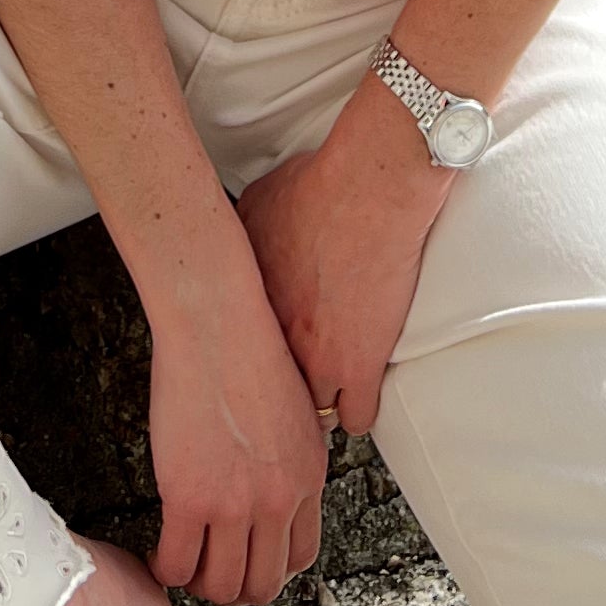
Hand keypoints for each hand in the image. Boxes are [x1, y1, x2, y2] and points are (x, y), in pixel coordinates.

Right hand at [143, 255, 329, 605]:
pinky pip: (177, 563)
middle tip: (210, 574)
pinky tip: (156, 555)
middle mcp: (279, 500)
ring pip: (221, 585)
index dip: (270, 569)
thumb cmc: (247, 348)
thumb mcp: (296, 409)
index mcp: (308, 478)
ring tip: (182, 566)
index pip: (300, 556)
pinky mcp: (190, 498)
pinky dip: (165, 570)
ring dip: (199, 585)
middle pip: (262, 582)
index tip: (247, 561)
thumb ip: (291, 455)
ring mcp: (236, 504)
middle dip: (236, 589)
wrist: (217, 323)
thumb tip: (276, 476)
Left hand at [237, 78, 452, 441]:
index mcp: (249, 305)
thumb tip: (242, 239)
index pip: (237, 357)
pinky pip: (357, 419)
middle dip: (283, 389)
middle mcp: (277, 340)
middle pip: (272, 392)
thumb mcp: (258, 203)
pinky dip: (360, 411)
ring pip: (314, 415)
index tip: (262, 358)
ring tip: (328, 395)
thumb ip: (246, 234)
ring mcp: (319, 359)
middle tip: (293, 383)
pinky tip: (361, 399)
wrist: (368, 191)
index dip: (255, 358)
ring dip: (321, 404)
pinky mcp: (361, 366)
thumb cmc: (320, 187)